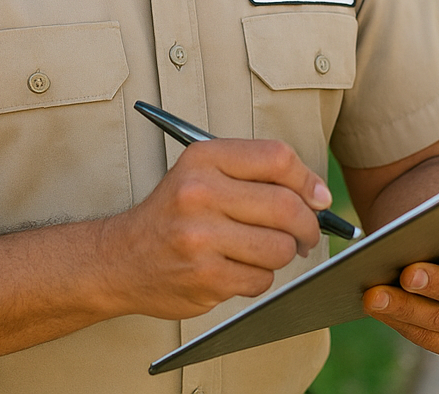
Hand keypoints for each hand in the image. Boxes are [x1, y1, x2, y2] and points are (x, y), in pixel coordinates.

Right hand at [98, 139, 329, 319]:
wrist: (119, 258)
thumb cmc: (173, 212)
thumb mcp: (203, 173)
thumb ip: (257, 174)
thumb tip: (319, 197)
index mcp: (204, 159)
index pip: (277, 158)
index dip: (308, 180)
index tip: (319, 197)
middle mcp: (200, 194)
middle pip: (286, 207)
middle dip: (308, 225)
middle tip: (306, 233)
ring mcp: (201, 240)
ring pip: (280, 248)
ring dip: (282, 254)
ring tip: (263, 250)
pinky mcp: (205, 279)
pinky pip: (261, 280)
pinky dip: (259, 277)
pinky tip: (236, 268)